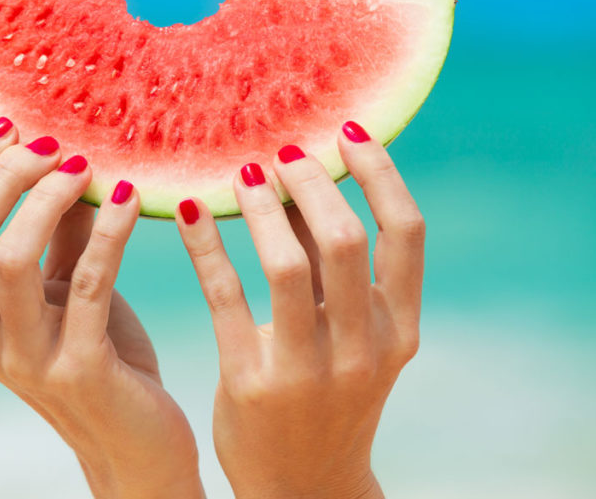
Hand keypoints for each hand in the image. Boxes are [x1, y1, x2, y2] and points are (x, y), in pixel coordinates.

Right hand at [0, 117, 203, 498]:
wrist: (136, 443)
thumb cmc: (104, 355)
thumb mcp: (72, 286)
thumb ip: (62, 230)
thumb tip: (68, 154)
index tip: (13, 123)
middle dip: (4, 175)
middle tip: (51, 143)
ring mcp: (24, 359)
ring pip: (9, 258)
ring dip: (48, 199)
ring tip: (86, 164)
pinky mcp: (78, 370)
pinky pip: (87, 282)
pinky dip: (108, 230)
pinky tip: (131, 196)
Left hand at [175, 121, 423, 498]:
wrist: (306, 484)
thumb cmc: (330, 391)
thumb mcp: (352, 337)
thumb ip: (333, 267)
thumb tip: (307, 178)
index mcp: (399, 328)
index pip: (406, 232)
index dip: (379, 173)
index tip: (346, 131)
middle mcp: (363, 347)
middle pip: (344, 239)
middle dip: (310, 183)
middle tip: (280, 153)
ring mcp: (309, 369)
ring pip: (285, 264)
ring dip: (260, 208)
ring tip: (239, 174)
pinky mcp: (251, 381)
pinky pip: (225, 294)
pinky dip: (206, 243)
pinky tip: (188, 211)